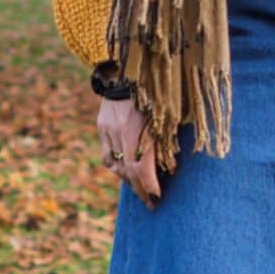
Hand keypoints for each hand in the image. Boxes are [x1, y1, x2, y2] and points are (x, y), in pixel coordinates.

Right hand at [97, 96, 162, 210]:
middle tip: (151, 203)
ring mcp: (108, 130)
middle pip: (128, 171)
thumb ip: (167, 142)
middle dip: (140, 190)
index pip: (140, 168)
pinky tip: (123, 173)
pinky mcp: (102, 126)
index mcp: (139, 129)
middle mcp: (121, 132)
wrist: (129, 70)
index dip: (149, 186)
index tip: (157, 198)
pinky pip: (107, 156)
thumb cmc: (156, 91)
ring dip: (128, 180)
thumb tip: (172, 169)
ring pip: (116, 166)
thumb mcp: (166, 115)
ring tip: (139, 189)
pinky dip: (116, 167)